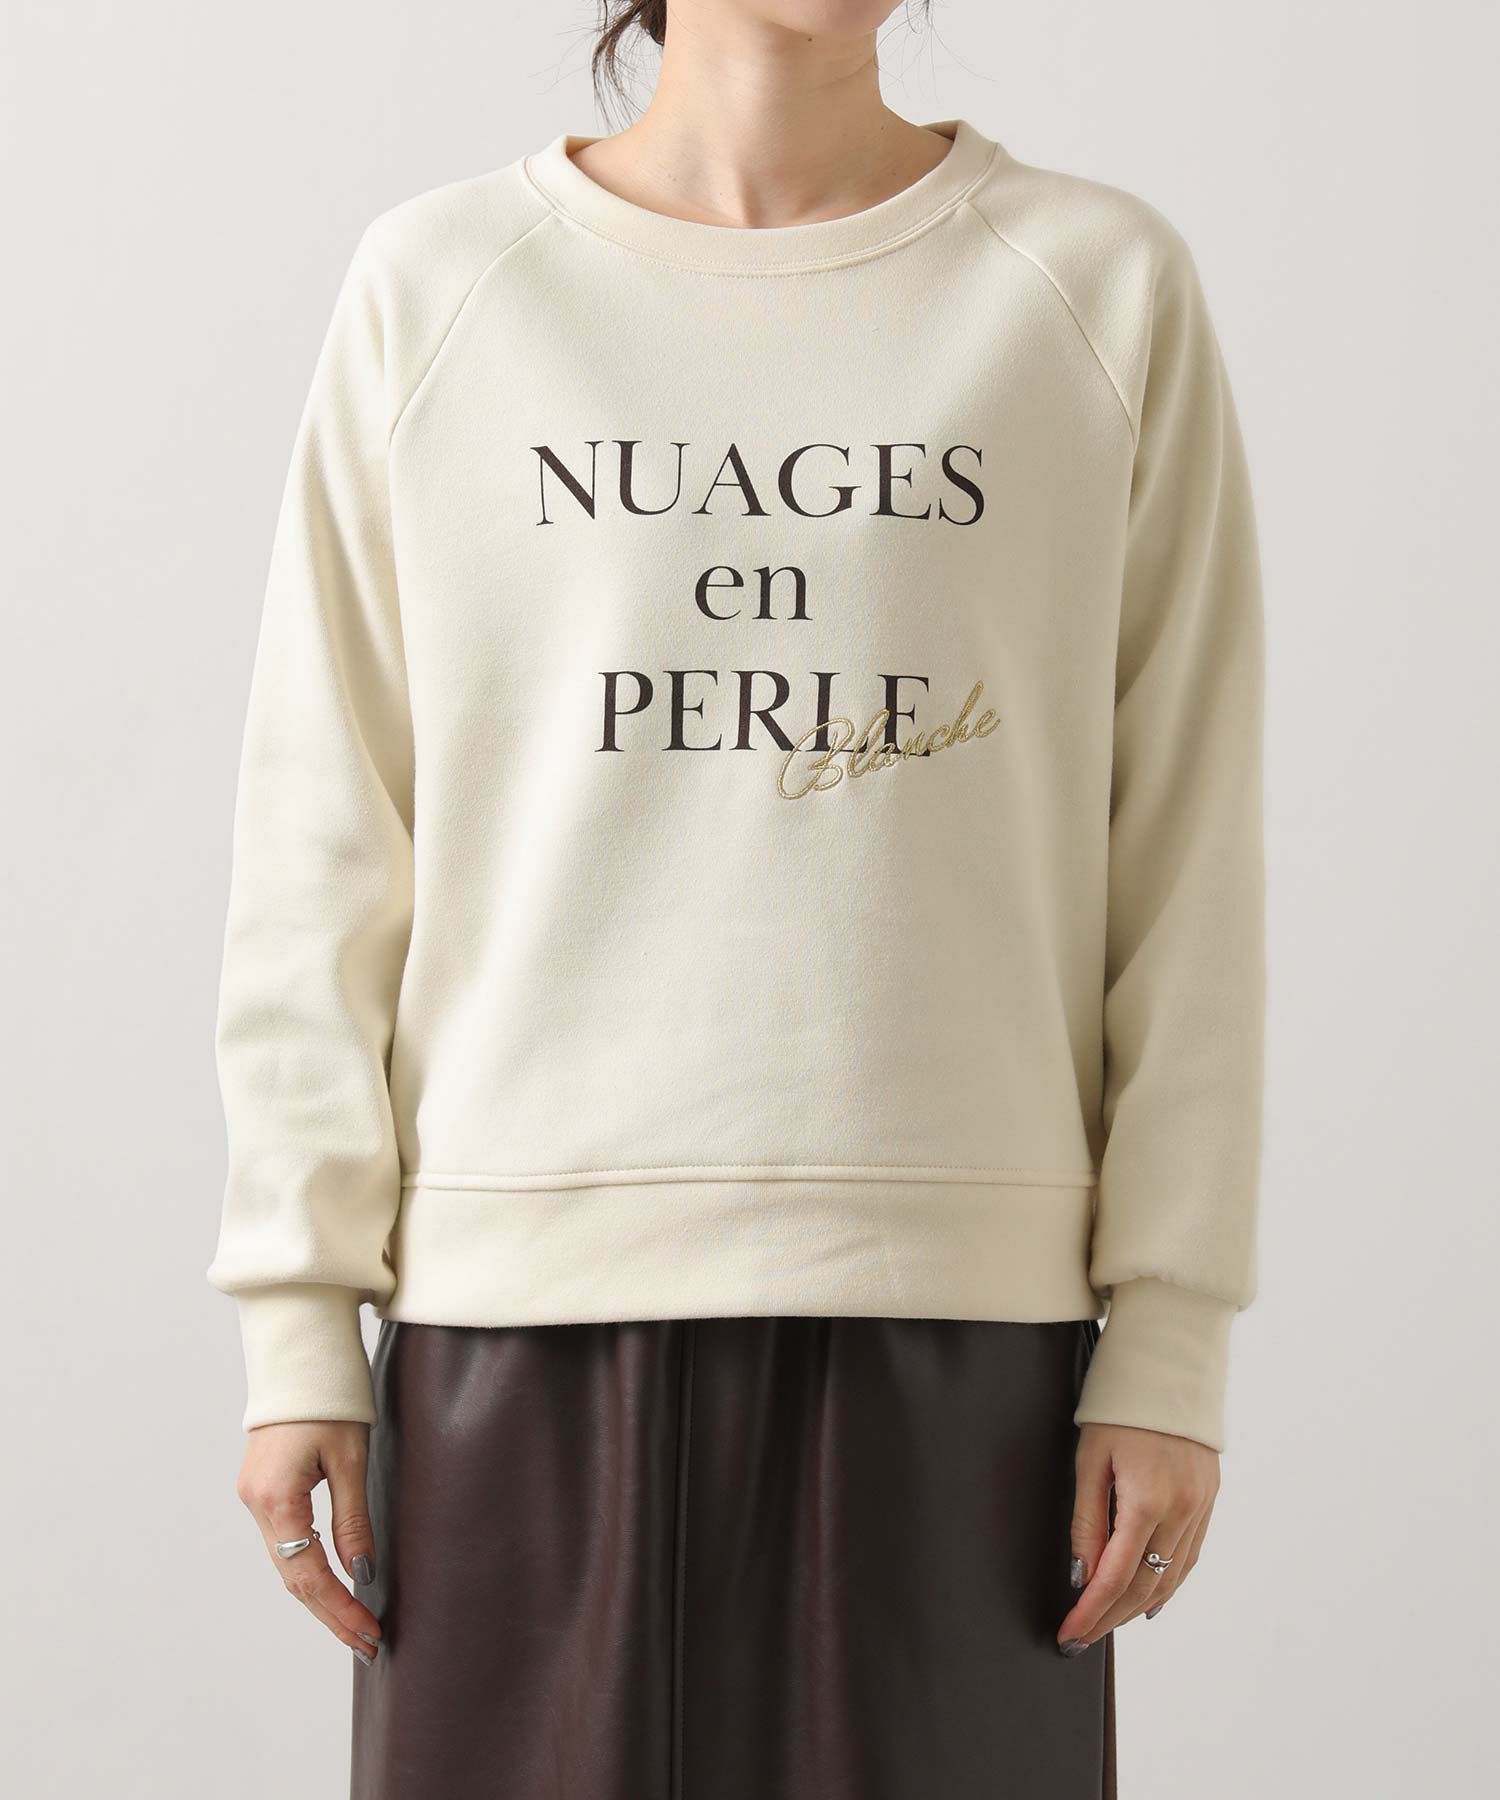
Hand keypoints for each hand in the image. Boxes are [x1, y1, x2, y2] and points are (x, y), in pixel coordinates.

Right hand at [237, 1421, 382, 1664]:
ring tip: (355, 1624)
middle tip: (367, 1644)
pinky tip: (333, 1585)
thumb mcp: (351, 1457)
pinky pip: (284, 1541)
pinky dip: (309, 1568)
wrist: (300, 1357)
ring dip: (320, 1596)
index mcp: (275, 1498)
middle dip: (330, 1613)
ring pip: (286, 1563)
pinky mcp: (262, 1489)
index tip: (369, 1635)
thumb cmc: (331, 1398)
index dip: (339, 1609)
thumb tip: (362, 1574)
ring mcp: (254, 1497)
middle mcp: (256, 1504)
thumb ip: (353, 1519)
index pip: (307, 1574)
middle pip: (293, 1578)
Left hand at [1058, 1422, 1218, 1654]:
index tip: (1068, 1635)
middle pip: (1145, 1587)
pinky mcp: (1209, 1500)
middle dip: (1110, 1617)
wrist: (1168, 1367)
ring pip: (1171, 1578)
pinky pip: (1189, 1557)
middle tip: (1080, 1638)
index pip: (1116, 1576)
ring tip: (1106, 1624)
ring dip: (1138, 1607)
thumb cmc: (1118, 1407)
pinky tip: (1149, 1600)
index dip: (1090, 1612)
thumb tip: (1082, 1575)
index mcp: (1147, 1500)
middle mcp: (1181, 1511)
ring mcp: (1201, 1507)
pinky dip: (1168, 1584)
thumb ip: (1087, 1521)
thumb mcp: (1090, 1459)